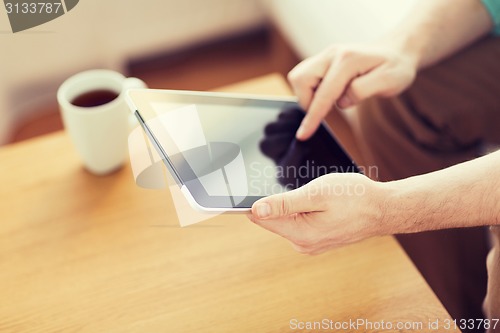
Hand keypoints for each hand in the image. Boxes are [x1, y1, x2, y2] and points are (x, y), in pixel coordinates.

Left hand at [247, 173, 388, 254]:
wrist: (384, 209)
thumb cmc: (354, 198)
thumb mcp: (316, 194)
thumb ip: (285, 203)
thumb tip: (256, 209)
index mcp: (299, 234)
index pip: (261, 219)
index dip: (252, 203)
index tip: (245, 190)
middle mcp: (302, 244)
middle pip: (273, 219)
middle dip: (278, 201)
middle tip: (299, 188)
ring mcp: (311, 244)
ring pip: (287, 220)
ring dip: (293, 205)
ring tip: (316, 196)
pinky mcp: (318, 239)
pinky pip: (300, 223)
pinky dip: (303, 211)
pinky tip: (320, 203)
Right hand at [288, 43, 417, 139]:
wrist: (396, 50)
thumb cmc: (395, 67)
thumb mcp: (390, 81)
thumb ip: (363, 90)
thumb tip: (341, 102)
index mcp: (347, 60)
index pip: (323, 93)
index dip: (312, 117)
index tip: (303, 135)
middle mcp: (332, 54)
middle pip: (300, 79)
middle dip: (306, 101)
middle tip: (325, 112)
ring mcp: (325, 56)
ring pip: (299, 77)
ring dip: (307, 95)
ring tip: (328, 102)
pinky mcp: (323, 61)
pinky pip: (305, 76)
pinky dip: (310, 90)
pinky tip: (328, 95)